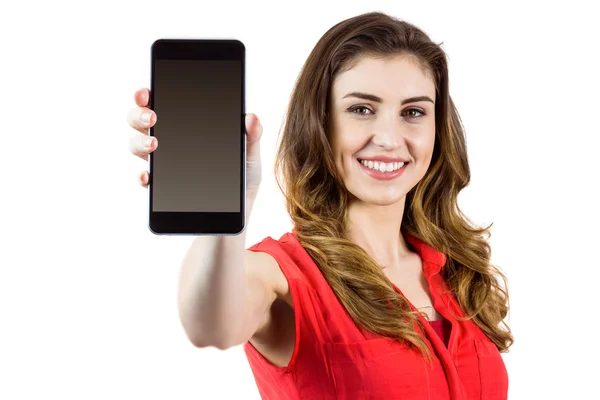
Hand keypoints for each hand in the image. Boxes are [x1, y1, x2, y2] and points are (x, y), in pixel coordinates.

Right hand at [127, 88, 262, 194]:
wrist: (238, 209)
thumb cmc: (242, 175)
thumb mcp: (250, 153)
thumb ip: (252, 135)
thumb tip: (252, 117)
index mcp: (187, 125)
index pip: (162, 101)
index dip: (147, 94)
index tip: (147, 92)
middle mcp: (170, 140)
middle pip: (140, 121)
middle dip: (139, 114)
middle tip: (153, 117)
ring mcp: (163, 163)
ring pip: (136, 146)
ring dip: (139, 142)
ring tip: (154, 144)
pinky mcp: (163, 188)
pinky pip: (146, 179)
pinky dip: (143, 176)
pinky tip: (148, 176)